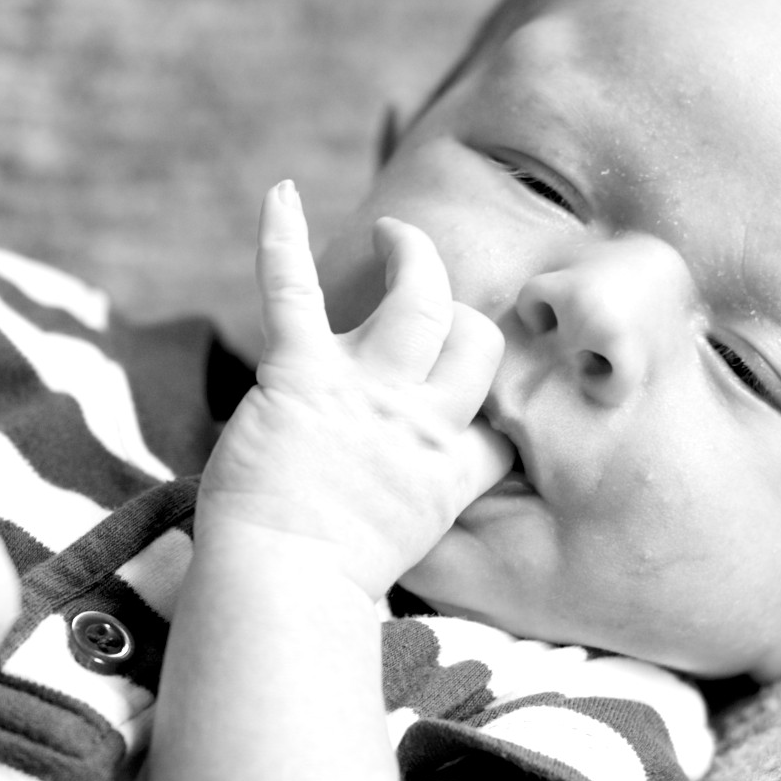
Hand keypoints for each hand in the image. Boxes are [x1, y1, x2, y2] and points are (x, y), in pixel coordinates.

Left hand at [197, 181, 512, 600]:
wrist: (283, 586)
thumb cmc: (325, 586)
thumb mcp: (408, 551)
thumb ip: (417, 504)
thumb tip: (398, 495)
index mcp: (449, 472)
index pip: (500, 421)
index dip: (494, 402)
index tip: (475, 397)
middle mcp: (420, 422)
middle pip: (476, 342)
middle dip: (460, 309)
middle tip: (427, 278)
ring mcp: (366, 392)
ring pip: (421, 298)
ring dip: (412, 255)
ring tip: (395, 234)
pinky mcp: (300, 374)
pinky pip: (294, 288)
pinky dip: (282, 237)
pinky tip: (281, 193)